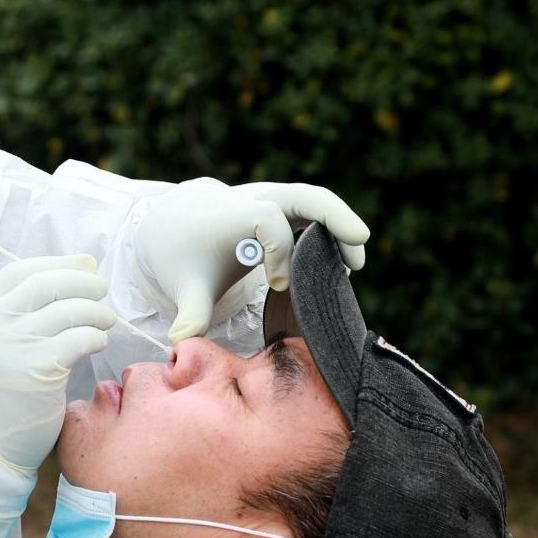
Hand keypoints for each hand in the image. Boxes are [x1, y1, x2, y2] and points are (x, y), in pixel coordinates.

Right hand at [0, 254, 115, 469]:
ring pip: (68, 309)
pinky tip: (98, 342)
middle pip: (45, 284)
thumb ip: (19, 313)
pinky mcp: (39, 369)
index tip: (82, 266)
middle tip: (101, 289)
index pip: (19, 272)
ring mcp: (12, 346)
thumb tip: (78, 268)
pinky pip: (79, 338)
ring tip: (106, 319)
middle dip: (81, 281)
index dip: (56, 264)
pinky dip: (95, 336)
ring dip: (96, 310)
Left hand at [134, 178, 369, 342]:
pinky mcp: (283, 206)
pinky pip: (315, 210)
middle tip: (360, 241)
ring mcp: (271, 198)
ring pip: (315, 200)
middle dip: (334, 215)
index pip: (266, 218)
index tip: (278, 285)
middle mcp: (253, 199)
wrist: (177, 226)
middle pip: (302, 194)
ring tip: (356, 265)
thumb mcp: (186, 286)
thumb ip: (191, 313)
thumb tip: (181, 344)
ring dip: (341, 226)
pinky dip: (333, 230)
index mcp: (230, 215)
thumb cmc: (186, 259)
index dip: (278, 251)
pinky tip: (343, 264)